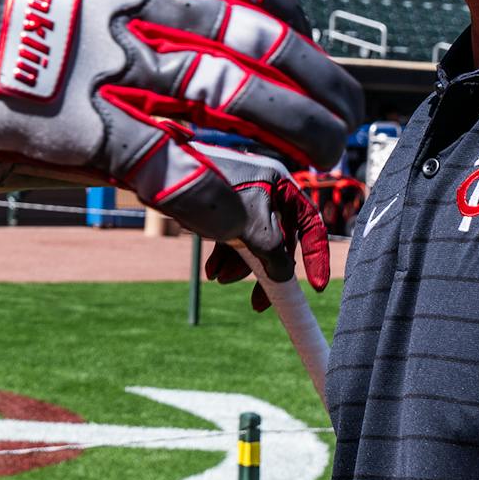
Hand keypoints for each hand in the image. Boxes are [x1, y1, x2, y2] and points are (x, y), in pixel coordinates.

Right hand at [0, 0, 360, 265]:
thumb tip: (172, 33)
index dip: (298, 34)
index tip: (312, 61)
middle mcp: (135, 0)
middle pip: (261, 49)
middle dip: (315, 97)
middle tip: (341, 131)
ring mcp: (110, 64)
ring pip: (235, 107)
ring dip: (291, 150)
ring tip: (320, 181)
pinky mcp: (80, 126)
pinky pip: (176, 171)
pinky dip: (227, 204)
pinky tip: (255, 227)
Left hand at [197, 150, 330, 303]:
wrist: (163, 176)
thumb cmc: (212, 196)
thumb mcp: (252, 230)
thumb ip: (275, 255)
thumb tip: (284, 276)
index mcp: (281, 185)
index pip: (310, 224)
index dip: (315, 256)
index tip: (316, 287)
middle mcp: (265, 189)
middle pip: (278, 238)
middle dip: (266, 270)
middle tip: (259, 303)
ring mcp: (242, 198)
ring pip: (252, 240)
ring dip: (240, 266)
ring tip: (219, 279)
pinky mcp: (221, 207)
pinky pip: (232, 236)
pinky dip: (225, 255)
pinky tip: (211, 271)